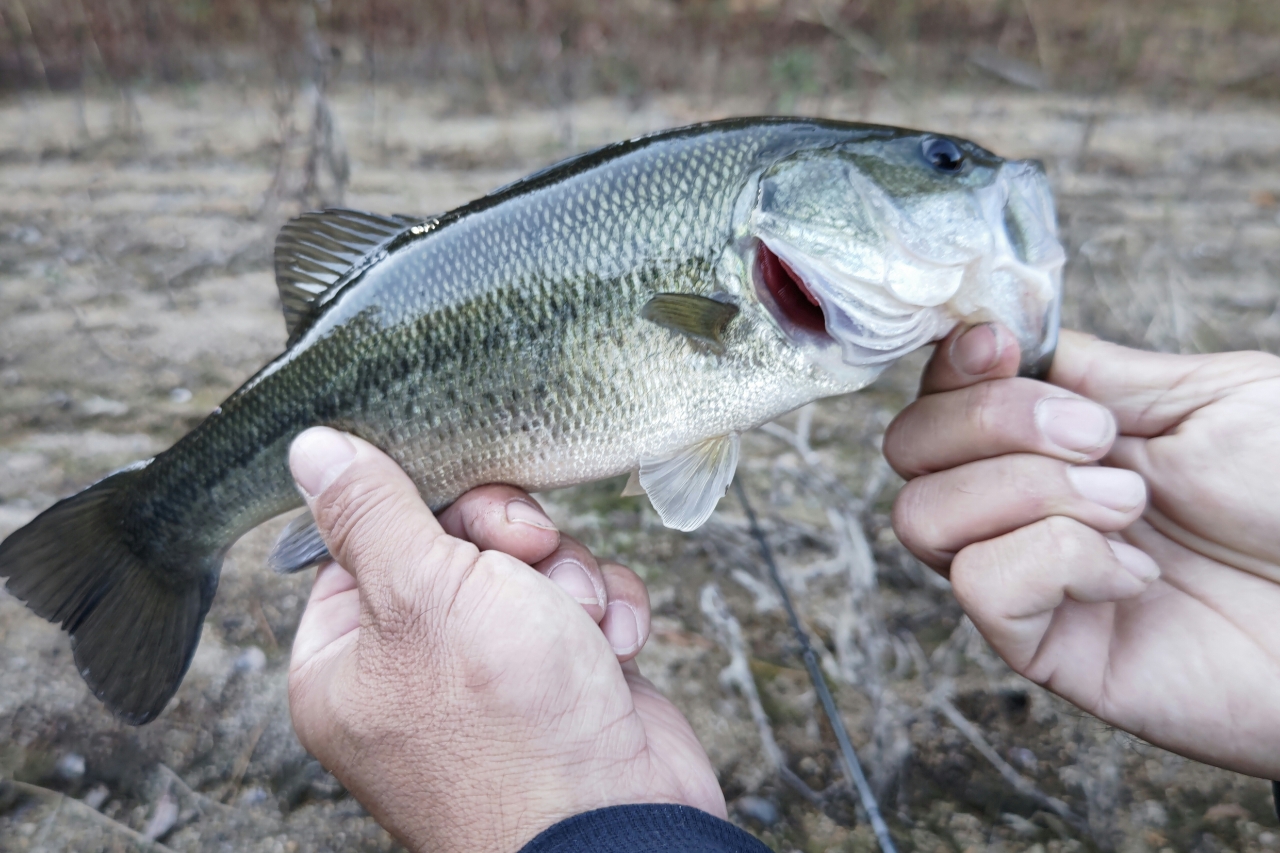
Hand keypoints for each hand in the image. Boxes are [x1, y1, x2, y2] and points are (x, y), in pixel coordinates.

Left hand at [285, 428, 723, 852]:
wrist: (620, 820)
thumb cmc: (509, 725)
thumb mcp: (423, 593)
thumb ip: (371, 513)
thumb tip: (309, 446)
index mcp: (346, 660)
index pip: (366, 540)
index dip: (422, 508)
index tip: (461, 512)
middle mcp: (416, 669)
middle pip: (456, 542)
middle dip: (511, 545)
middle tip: (529, 558)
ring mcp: (495, 676)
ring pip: (532, 565)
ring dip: (568, 582)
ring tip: (580, 627)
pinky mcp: (565, 677)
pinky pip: (583, 604)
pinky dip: (607, 618)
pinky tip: (614, 652)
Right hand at [884, 324, 1279, 777]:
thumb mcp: (1207, 396)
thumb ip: (1095, 369)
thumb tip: (1002, 336)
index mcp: (1056, 438)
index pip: (941, 394)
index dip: (951, 364)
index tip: (1001, 346)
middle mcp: (1024, 504)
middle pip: (909, 448)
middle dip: (990, 422)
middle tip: (1100, 438)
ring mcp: (1029, 576)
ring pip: (922, 516)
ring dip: (1026, 491)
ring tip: (1128, 507)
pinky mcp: (1043, 647)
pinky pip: (982, 586)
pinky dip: (1056, 560)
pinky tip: (1134, 574)